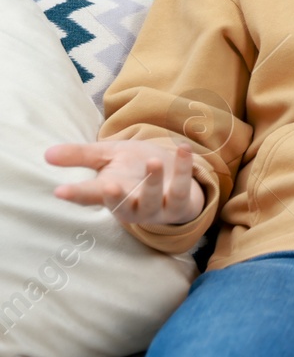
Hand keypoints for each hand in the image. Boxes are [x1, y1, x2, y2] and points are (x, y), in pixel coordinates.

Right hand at [46, 139, 204, 227]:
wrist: (173, 174)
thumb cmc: (135, 166)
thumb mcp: (108, 156)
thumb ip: (82, 156)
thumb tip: (47, 154)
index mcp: (110, 194)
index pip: (90, 196)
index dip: (75, 194)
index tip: (59, 190)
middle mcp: (131, 206)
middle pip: (121, 208)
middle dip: (115, 199)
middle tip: (108, 185)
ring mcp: (156, 208)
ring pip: (152, 201)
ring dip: (152, 182)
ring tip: (154, 161)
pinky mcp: (178, 203)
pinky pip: (181, 188)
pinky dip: (183, 169)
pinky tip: (183, 149)